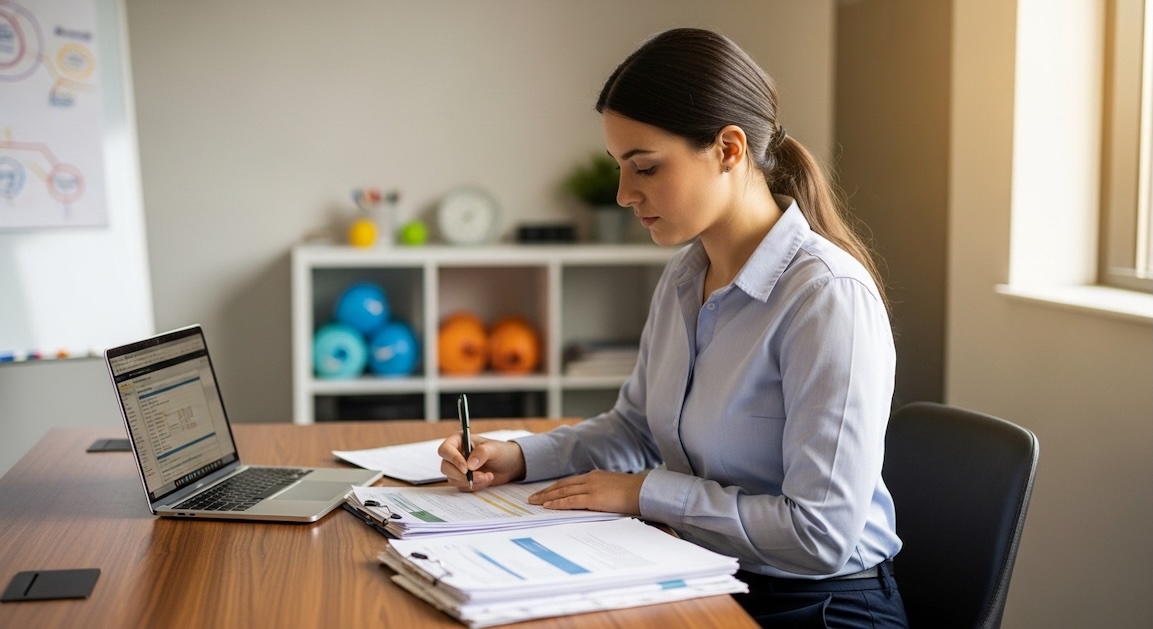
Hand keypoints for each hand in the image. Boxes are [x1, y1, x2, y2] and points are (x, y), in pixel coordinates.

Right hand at [437, 433, 525, 490]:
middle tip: (480, 475)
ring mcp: (457, 468)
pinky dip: (475, 486)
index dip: (453, 459)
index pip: (445, 450)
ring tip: (487, 476)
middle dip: (462, 475)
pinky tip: (487, 479)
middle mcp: (455, 454)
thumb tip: (470, 465)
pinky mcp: (463, 480)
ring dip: (471, 481)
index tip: (466, 468)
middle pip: (445, 467)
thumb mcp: (494, 448)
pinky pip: (462, 487)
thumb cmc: (501, 451)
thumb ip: (482, 453)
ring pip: (453, 479)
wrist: (510, 465)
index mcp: (458, 441)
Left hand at [527, 470, 645, 515]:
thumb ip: (602, 493)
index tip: (544, 492)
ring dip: (547, 497)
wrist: (645, 492)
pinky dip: (558, 503)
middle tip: (532, 498)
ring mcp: (591, 487)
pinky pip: (571, 501)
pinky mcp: (594, 498)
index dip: (555, 487)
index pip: (570, 481)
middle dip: (546, 491)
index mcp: (595, 476)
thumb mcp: (615, 489)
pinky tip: (548, 506)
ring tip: (534, 502)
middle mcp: (591, 479)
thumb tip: (595, 502)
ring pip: (563, 491)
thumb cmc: (634, 494)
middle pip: (562, 485)